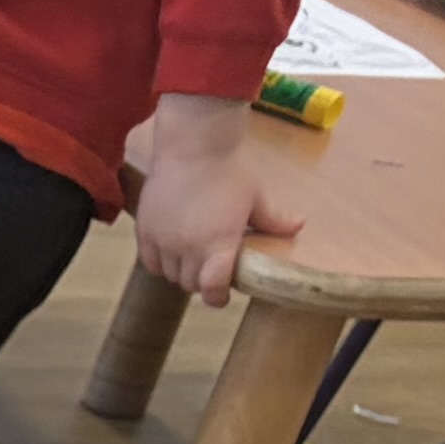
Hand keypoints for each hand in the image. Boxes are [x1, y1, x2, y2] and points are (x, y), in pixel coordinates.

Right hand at [121, 96, 294, 300]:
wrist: (193, 145)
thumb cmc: (229, 170)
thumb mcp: (256, 196)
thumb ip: (274, 219)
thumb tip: (299, 226)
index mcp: (217, 244)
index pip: (211, 288)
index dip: (218, 297)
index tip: (223, 296)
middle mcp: (186, 248)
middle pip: (190, 284)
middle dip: (202, 282)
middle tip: (212, 270)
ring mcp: (162, 240)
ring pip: (169, 274)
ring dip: (182, 272)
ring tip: (192, 259)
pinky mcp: (144, 231)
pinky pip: (150, 261)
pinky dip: (161, 262)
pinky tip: (172, 251)